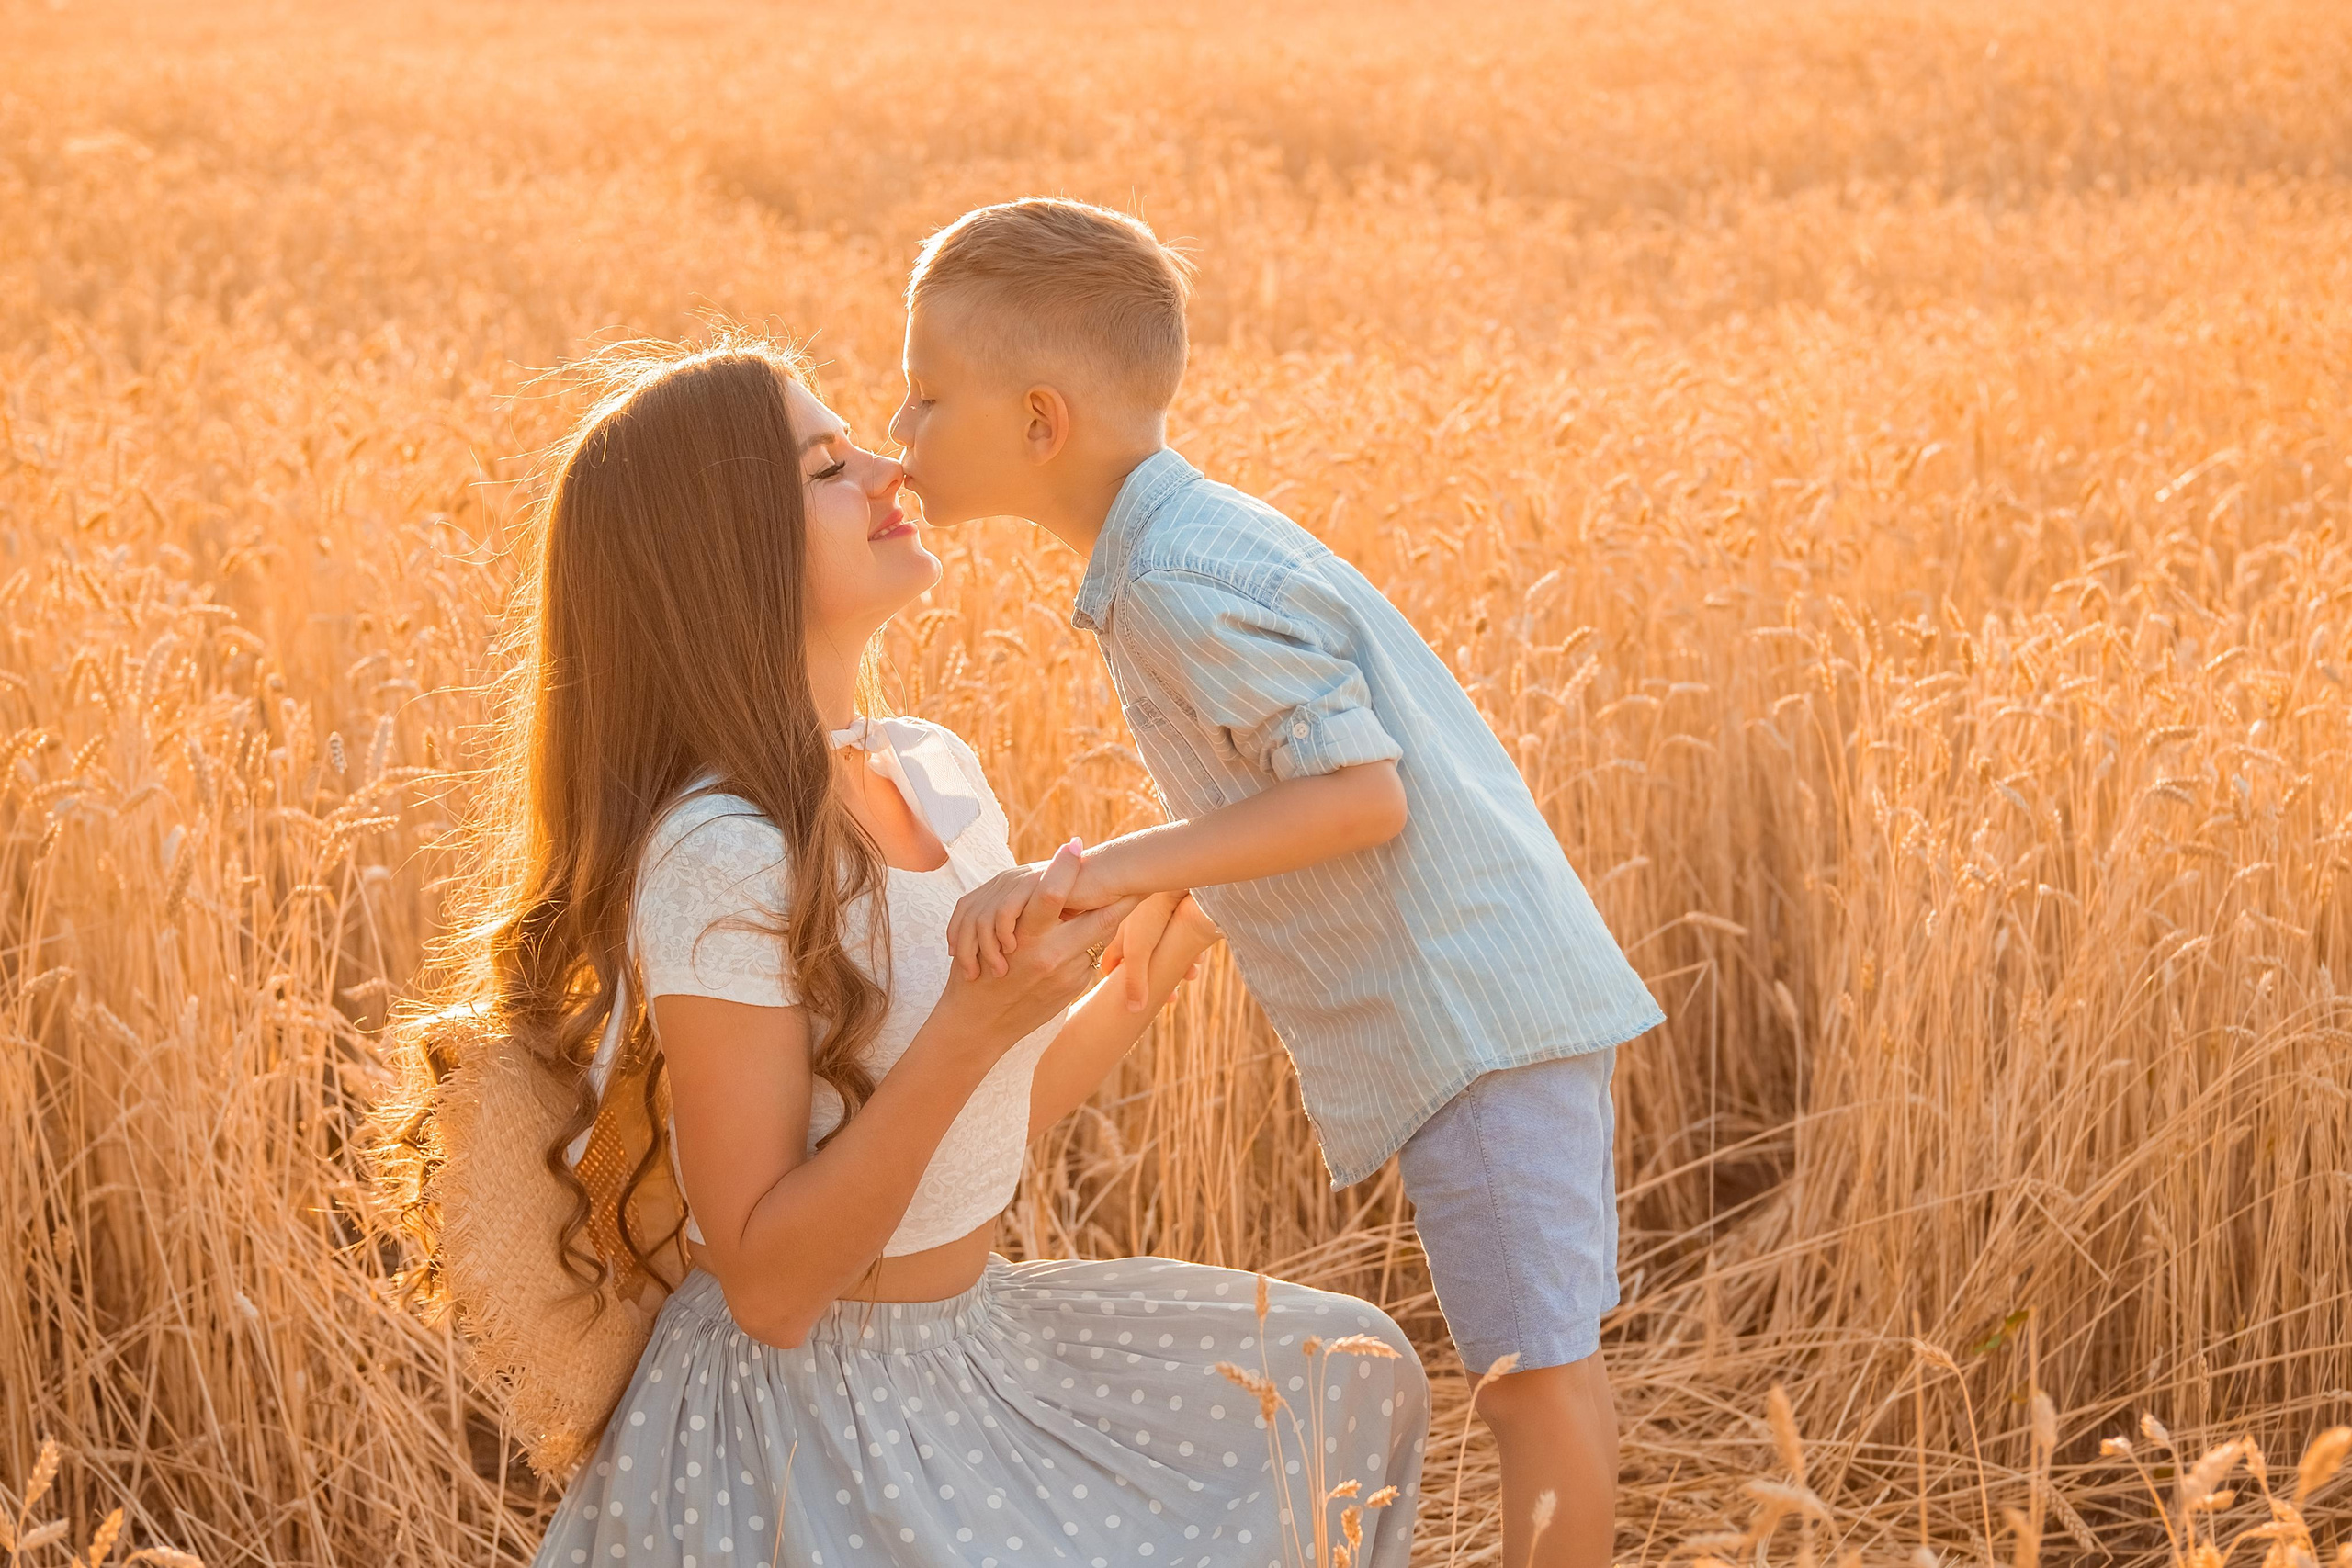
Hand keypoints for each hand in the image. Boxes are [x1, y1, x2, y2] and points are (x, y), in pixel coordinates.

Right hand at [936, 842, 1139, 1052]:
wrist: (979, 1024)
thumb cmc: (977, 971)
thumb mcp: (986, 936)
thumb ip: (1019, 913)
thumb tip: (1048, 883)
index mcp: (1023, 938)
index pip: (1051, 895)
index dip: (1066, 868)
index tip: (1076, 845)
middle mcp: (1049, 956)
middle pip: (1100, 918)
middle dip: (1123, 895)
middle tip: (1140, 875)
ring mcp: (1067, 975)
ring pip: (1102, 936)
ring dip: (1111, 915)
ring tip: (1128, 894)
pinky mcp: (1075, 987)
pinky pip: (1090, 955)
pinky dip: (1089, 941)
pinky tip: (1085, 935)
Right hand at [1099, 891, 1221, 1011]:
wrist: (1178, 875)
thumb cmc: (1152, 911)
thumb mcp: (1139, 950)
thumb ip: (1134, 980)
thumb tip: (1134, 1011)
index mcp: (1120, 936)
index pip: (1110, 963)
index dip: (1116, 981)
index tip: (1124, 997)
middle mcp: (1134, 926)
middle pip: (1141, 959)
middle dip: (1155, 977)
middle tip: (1170, 994)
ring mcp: (1155, 916)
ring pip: (1163, 948)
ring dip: (1176, 964)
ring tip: (1191, 974)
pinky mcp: (1175, 909)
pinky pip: (1181, 934)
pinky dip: (1189, 948)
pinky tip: (1200, 955)